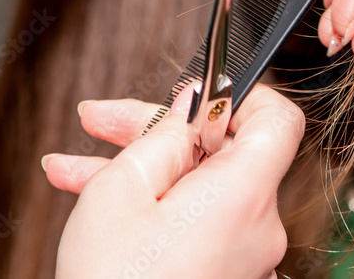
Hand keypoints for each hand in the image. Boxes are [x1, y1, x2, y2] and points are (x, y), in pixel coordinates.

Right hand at [43, 84, 304, 277]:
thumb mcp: (121, 190)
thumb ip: (163, 135)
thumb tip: (191, 105)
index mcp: (244, 194)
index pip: (278, 120)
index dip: (239, 95)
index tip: (194, 93)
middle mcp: (258, 227)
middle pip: (224, 152)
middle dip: (160, 130)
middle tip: (103, 119)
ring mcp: (243, 257)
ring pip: (199, 188)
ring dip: (142, 169)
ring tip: (75, 163)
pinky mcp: (222, 275)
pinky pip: (196, 224)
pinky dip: (155, 207)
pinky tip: (93, 195)